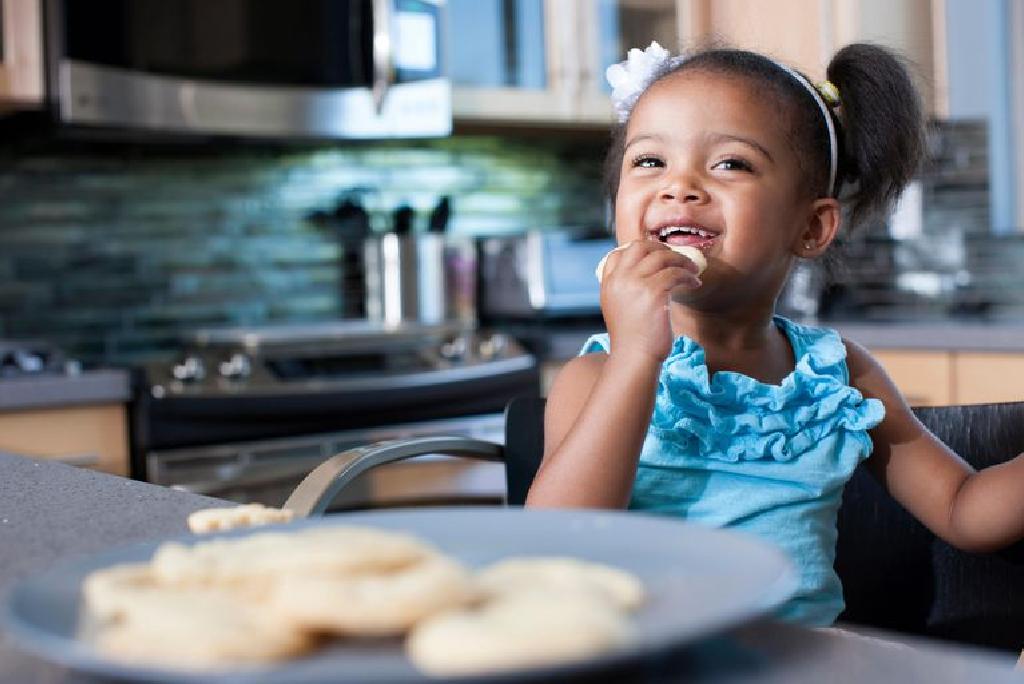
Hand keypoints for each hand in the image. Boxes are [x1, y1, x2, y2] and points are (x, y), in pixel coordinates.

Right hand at [599, 240, 701, 361]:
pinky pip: (676, 273)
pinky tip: (694, 283)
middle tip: (676, 257)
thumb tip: (648, 276)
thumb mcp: (619, 309)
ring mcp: (635, 284)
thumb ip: (626, 290)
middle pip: (640, 247)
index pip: (618, 253)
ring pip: (662, 256)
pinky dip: (689, 276)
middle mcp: (619, 280)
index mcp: (608, 284)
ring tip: (692, 270)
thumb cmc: (632, 340)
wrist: (634, 358)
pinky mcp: (654, 292)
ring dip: (681, 260)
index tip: (655, 257)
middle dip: (661, 248)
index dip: (639, 251)